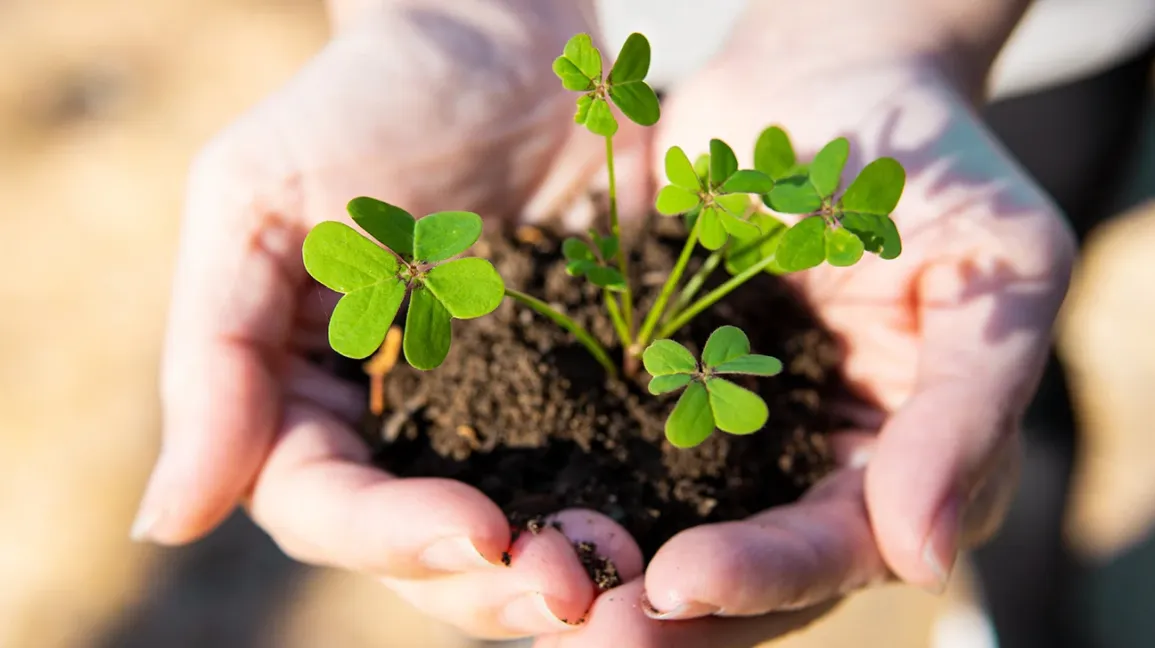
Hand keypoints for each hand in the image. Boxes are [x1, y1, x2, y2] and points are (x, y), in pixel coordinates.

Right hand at [136, 1, 651, 639]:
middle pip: (426, 553)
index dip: (392, 539)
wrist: (499, 40)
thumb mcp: (255, 204)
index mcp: (303, 401)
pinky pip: (603, 471)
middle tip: (577, 591)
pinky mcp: (583, 390)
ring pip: (517, 536)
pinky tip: (680, 532)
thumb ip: (216, 360)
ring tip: (630, 584)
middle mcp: (399, 430)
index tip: (480, 532)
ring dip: (568, 571)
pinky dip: (635, 511)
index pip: (325, 508)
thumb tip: (165, 524)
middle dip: (494, 583)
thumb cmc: (359, 100)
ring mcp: (496, 418)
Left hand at [543, 40, 1075, 647]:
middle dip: (662, 612)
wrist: (827, 83)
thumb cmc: (931, 167)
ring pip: (660, 529)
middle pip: (738, 574)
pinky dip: (558, 477)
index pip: (832, 551)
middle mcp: (804, 472)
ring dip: (596, 564)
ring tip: (528, 575)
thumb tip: (924, 557)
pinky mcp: (652, 390)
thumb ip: (966, 411)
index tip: (677, 581)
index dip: (762, 575)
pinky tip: (498, 499)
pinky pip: (602, 445)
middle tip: (581, 627)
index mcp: (899, 469)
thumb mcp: (996, 271)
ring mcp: (723, 436)